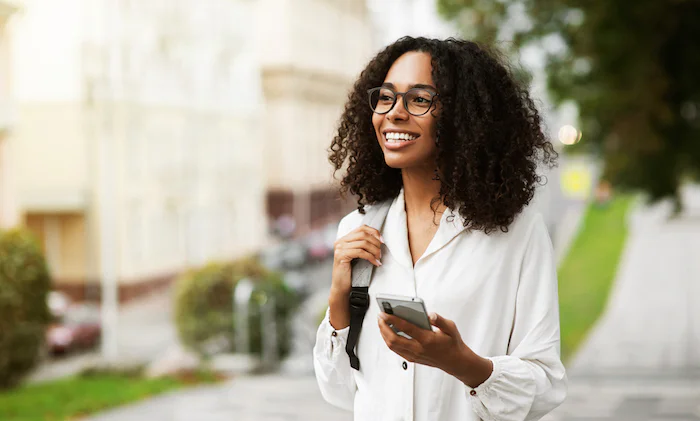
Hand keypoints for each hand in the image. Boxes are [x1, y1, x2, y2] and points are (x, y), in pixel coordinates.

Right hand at [327, 225, 382, 328]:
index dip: (374, 232)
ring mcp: (339, 248)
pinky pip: (360, 252)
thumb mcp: (357, 255)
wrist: (342, 287)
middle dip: (375, 242)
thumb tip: (379, 239)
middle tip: (381, 252)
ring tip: (379, 258)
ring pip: (363, 243)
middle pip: (363, 234)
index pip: (361, 228)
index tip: (382, 240)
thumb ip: (363, 246)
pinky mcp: (341, 256)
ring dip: (374, 250)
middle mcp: (340, 241)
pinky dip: (371, 257)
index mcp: (344, 239)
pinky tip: (376, 263)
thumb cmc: (351, 272)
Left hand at [377, 312, 492, 387]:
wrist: (455, 361)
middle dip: (383, 327)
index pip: (406, 328)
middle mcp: (418, 349)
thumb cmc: (452, 343)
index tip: (384, 313)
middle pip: (393, 339)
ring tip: (381, 323)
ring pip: (392, 346)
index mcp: (427, 339)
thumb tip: (430, 315)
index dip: (393, 320)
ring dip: (384, 334)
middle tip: (380, 317)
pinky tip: (387, 332)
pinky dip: (389, 340)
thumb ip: (440, 320)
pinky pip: (396, 350)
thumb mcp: (451, 328)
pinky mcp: (412, 359)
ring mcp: (414, 355)